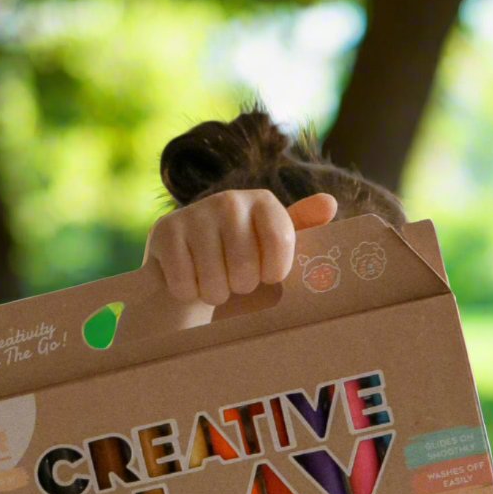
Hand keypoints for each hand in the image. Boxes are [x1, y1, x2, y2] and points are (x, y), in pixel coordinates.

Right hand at [143, 190, 337, 304]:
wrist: (188, 269)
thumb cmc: (240, 263)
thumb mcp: (273, 248)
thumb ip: (302, 229)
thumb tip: (329, 203)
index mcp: (262, 202)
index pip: (280, 242)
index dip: (274, 271)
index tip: (268, 276)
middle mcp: (228, 200)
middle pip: (245, 267)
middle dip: (241, 287)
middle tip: (234, 281)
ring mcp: (193, 214)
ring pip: (214, 280)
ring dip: (214, 293)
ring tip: (213, 283)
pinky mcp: (163, 232)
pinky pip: (184, 283)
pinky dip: (187, 293)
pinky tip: (188, 282)